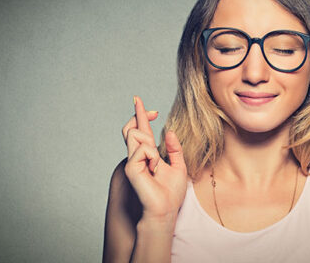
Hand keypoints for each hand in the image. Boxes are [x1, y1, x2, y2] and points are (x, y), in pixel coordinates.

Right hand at [122, 96, 187, 222]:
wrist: (166, 209)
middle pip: (133, 127)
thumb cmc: (171, 192)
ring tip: (156, 164)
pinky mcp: (130, 167)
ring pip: (136, 134)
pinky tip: (153, 168)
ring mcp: (132, 160)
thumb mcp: (179, 166)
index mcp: (148, 154)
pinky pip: (143, 149)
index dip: (140, 114)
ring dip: (151, 145)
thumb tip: (168, 131)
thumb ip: (175, 149)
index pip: (141, 129)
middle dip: (140, 115)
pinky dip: (153, 156)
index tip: (138, 100)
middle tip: (151, 111)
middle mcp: (137, 155)